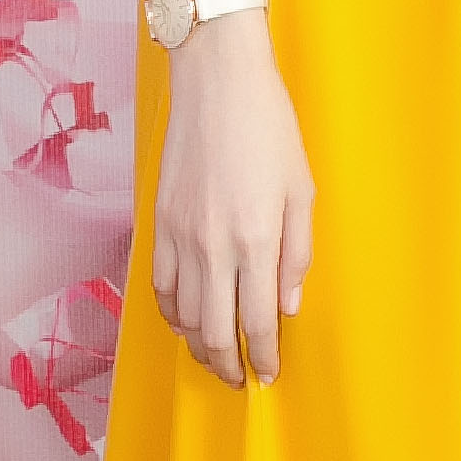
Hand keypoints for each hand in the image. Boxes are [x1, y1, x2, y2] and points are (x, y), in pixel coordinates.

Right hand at [149, 8, 312, 385]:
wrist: (215, 81)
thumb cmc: (269, 127)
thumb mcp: (302, 190)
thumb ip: (297, 254)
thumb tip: (286, 305)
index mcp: (256, 239)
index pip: (257, 320)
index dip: (262, 356)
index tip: (267, 374)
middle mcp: (213, 245)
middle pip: (213, 330)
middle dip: (228, 364)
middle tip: (241, 380)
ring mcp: (179, 235)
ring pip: (181, 315)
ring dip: (198, 344)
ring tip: (216, 356)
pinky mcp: (158, 221)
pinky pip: (158, 285)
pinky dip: (171, 313)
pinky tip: (185, 320)